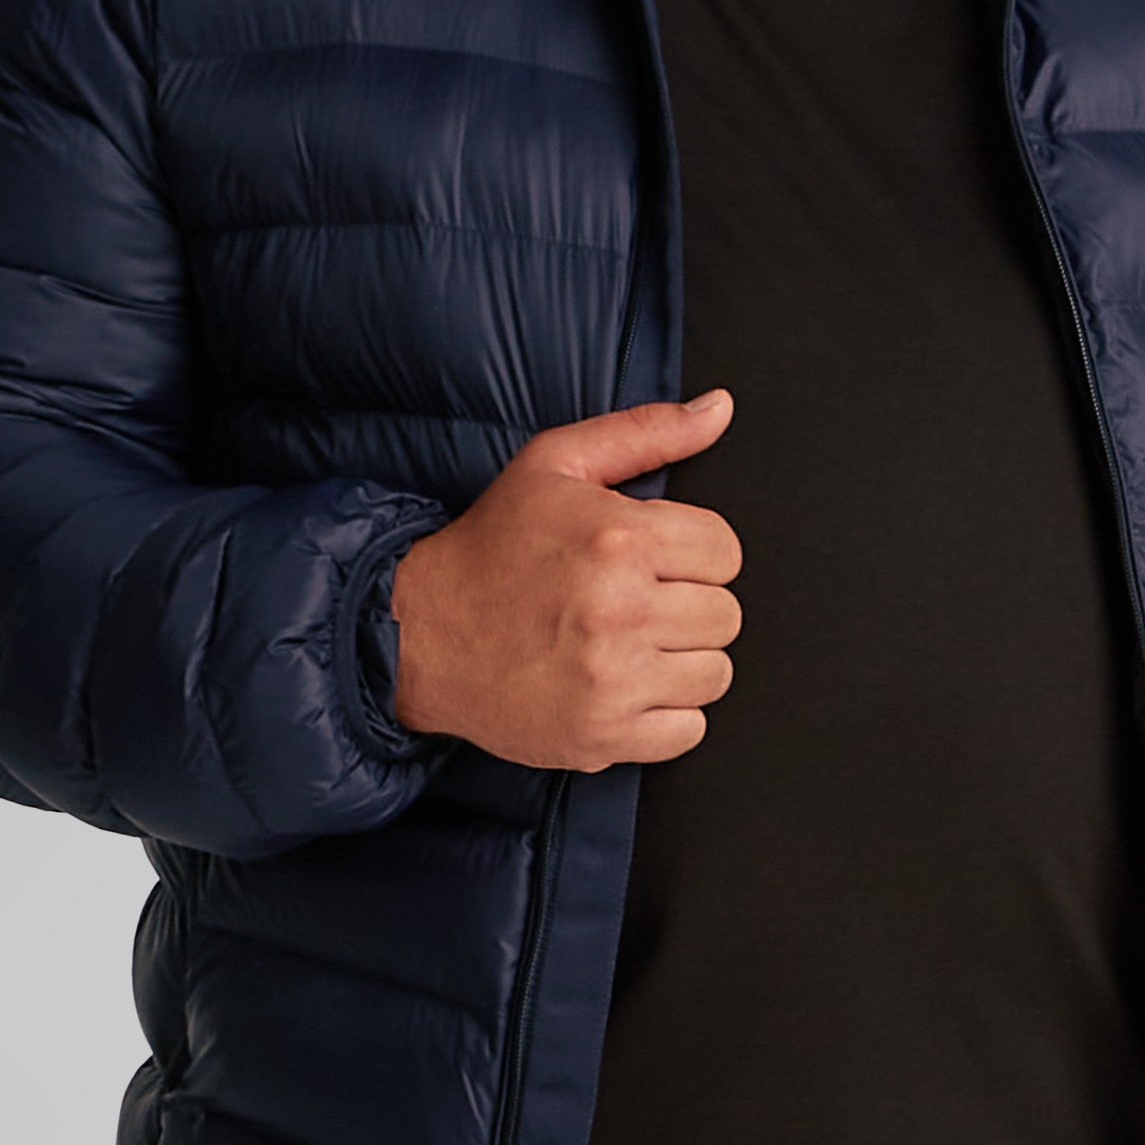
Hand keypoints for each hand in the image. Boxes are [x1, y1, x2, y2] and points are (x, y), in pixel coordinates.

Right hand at [389, 391, 741, 770]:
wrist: (419, 631)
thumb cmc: (491, 546)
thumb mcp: (557, 464)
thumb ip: (646, 431)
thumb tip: (719, 409)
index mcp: (620, 540)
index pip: (725, 552)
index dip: (693, 552)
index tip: (655, 560)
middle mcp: (620, 611)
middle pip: (725, 614)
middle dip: (688, 604)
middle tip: (637, 600)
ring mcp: (612, 681)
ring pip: (715, 673)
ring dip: (682, 660)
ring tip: (631, 643)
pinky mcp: (601, 735)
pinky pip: (689, 730)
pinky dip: (666, 713)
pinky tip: (625, 685)